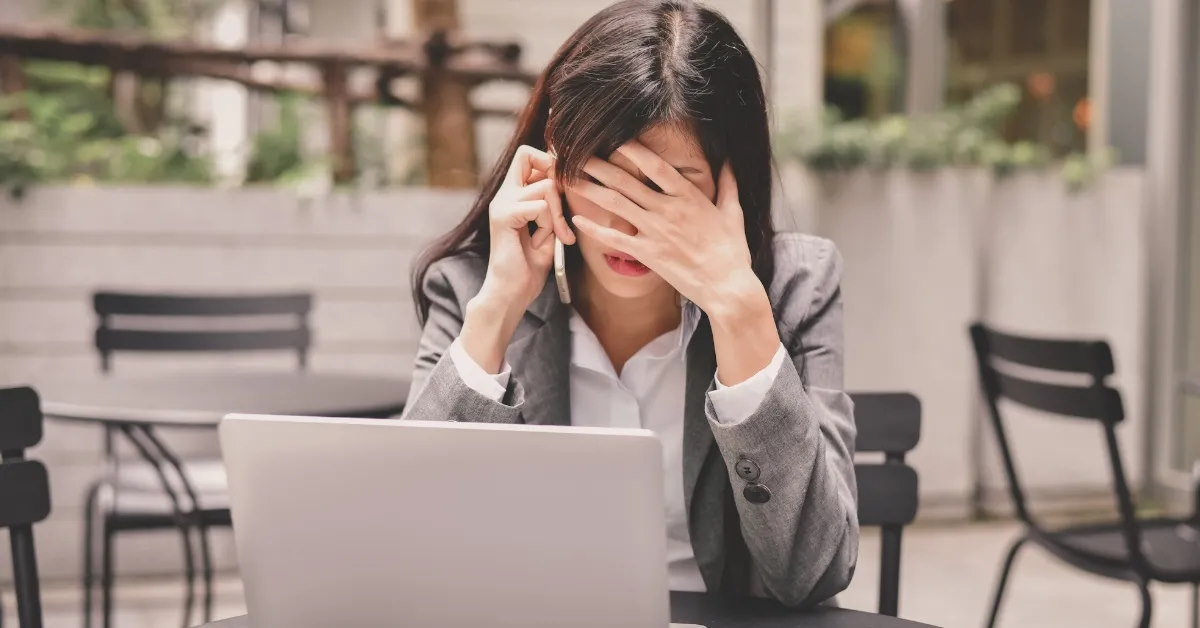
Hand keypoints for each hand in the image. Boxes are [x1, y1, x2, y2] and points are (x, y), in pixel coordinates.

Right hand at [462, 145, 574, 372]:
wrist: (511, 293)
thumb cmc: (530, 267)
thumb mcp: (549, 229)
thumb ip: (554, 205)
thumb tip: (569, 181)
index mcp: (512, 195)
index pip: (527, 155)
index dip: (550, 163)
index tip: (564, 190)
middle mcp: (503, 194)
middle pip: (527, 154)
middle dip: (554, 176)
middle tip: (561, 210)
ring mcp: (501, 204)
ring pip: (545, 186)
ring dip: (558, 213)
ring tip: (557, 236)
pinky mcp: (503, 216)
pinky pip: (540, 206)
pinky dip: (551, 224)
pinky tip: (549, 242)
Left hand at [567, 140, 761, 317]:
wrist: (727, 286)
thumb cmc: (732, 251)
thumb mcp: (733, 213)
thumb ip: (728, 185)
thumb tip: (730, 162)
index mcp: (688, 196)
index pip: (656, 166)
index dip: (634, 149)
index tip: (615, 138)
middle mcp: (668, 210)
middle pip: (626, 181)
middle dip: (600, 165)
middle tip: (578, 153)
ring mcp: (655, 232)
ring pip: (616, 204)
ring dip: (591, 190)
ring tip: (570, 179)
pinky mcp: (647, 254)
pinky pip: (615, 239)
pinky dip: (594, 229)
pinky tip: (576, 219)